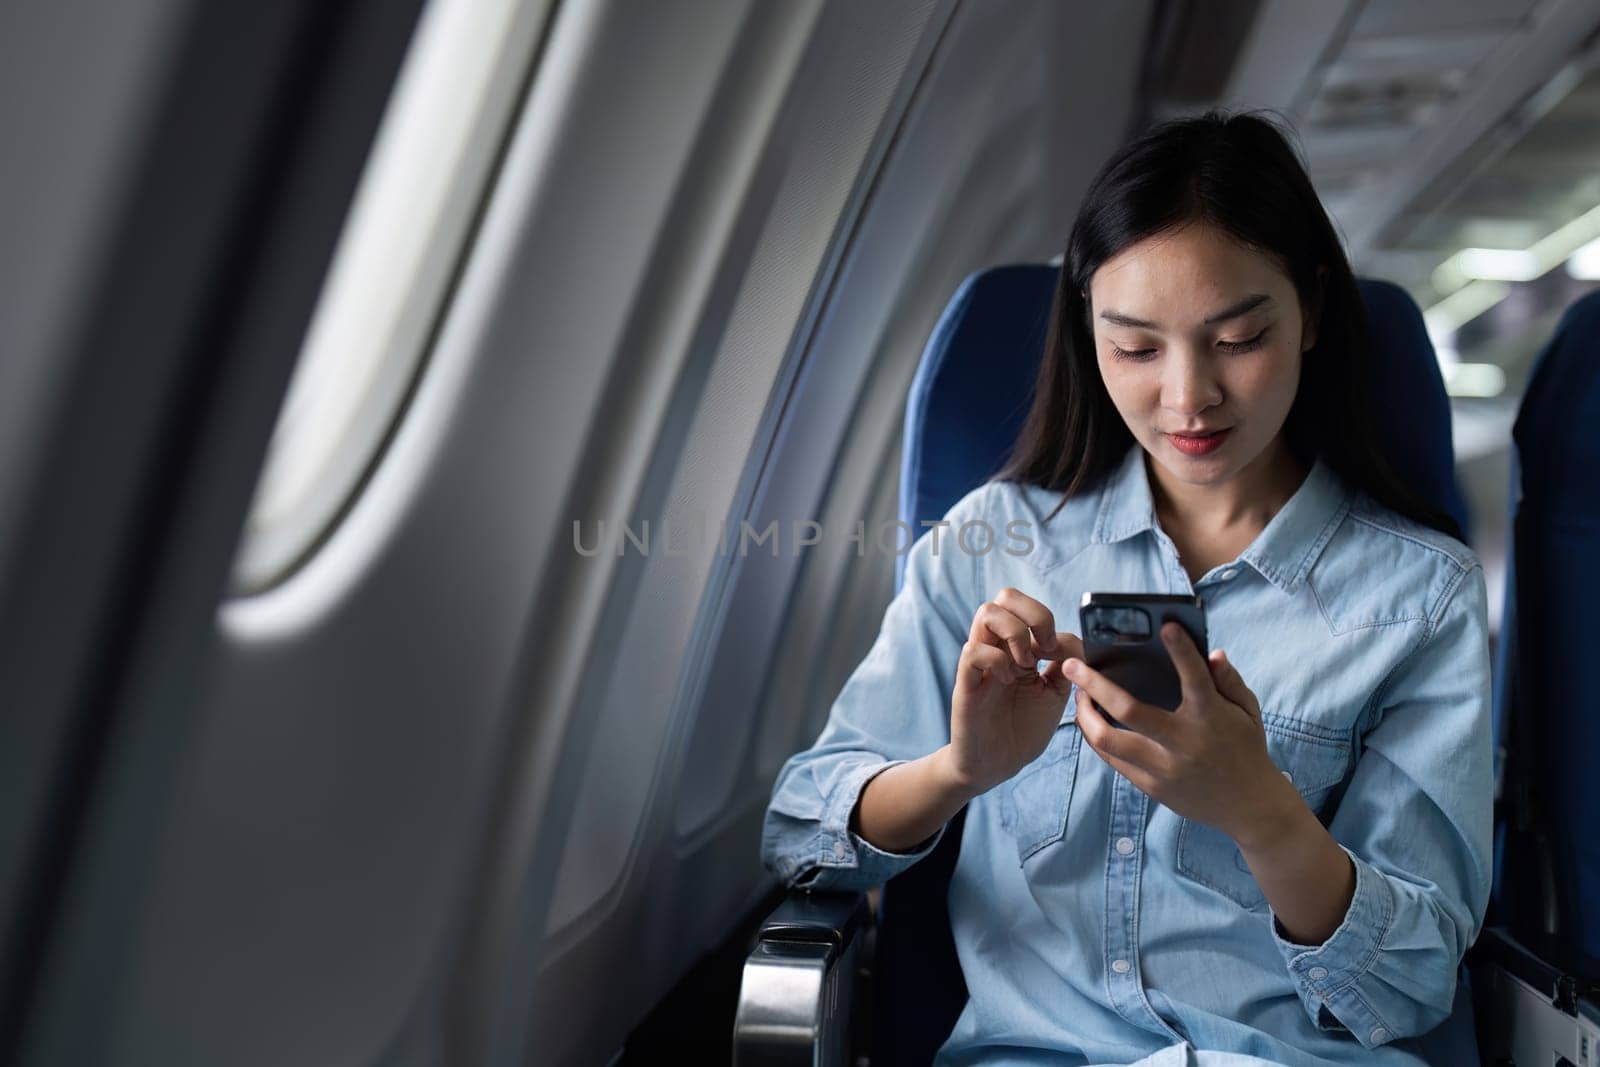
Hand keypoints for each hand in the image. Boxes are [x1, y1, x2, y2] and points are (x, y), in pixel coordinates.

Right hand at [946, 587, 1083, 794]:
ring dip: (1015, 633)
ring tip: (1026, 664)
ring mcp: (980, 664)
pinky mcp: (966, 685)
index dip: (1050, 623)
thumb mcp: (1054, 694)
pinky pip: (973, 652)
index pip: (1027, 607)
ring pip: (986, 613)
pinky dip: (998, 660)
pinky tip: (1009, 680)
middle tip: (1044, 648)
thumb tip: (1072, 641)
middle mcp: (997, 648)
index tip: (1060, 654)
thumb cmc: (1022, 730)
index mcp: (1017, 648)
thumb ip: (1064, 666)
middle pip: (1005, 597)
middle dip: (1034, 614)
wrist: (995, 766)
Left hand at [1062, 622, 1298, 844]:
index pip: (1195, 677)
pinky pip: (1113, 759)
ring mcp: (1164, 768)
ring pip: (1107, 740)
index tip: (1166, 626)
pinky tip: (1091, 720)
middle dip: (1094, 684)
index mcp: (1211, 718)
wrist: (1250, 807)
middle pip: (1127, 710)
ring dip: (1084, 714)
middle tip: (1072, 664)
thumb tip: (1212, 653)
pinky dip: (1097, 737)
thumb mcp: (1248, 712)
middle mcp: (1183, 743)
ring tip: (1078, 695)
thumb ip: (1229, 680)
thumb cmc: (1246, 748)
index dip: (1182, 650)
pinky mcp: (1151, 787)